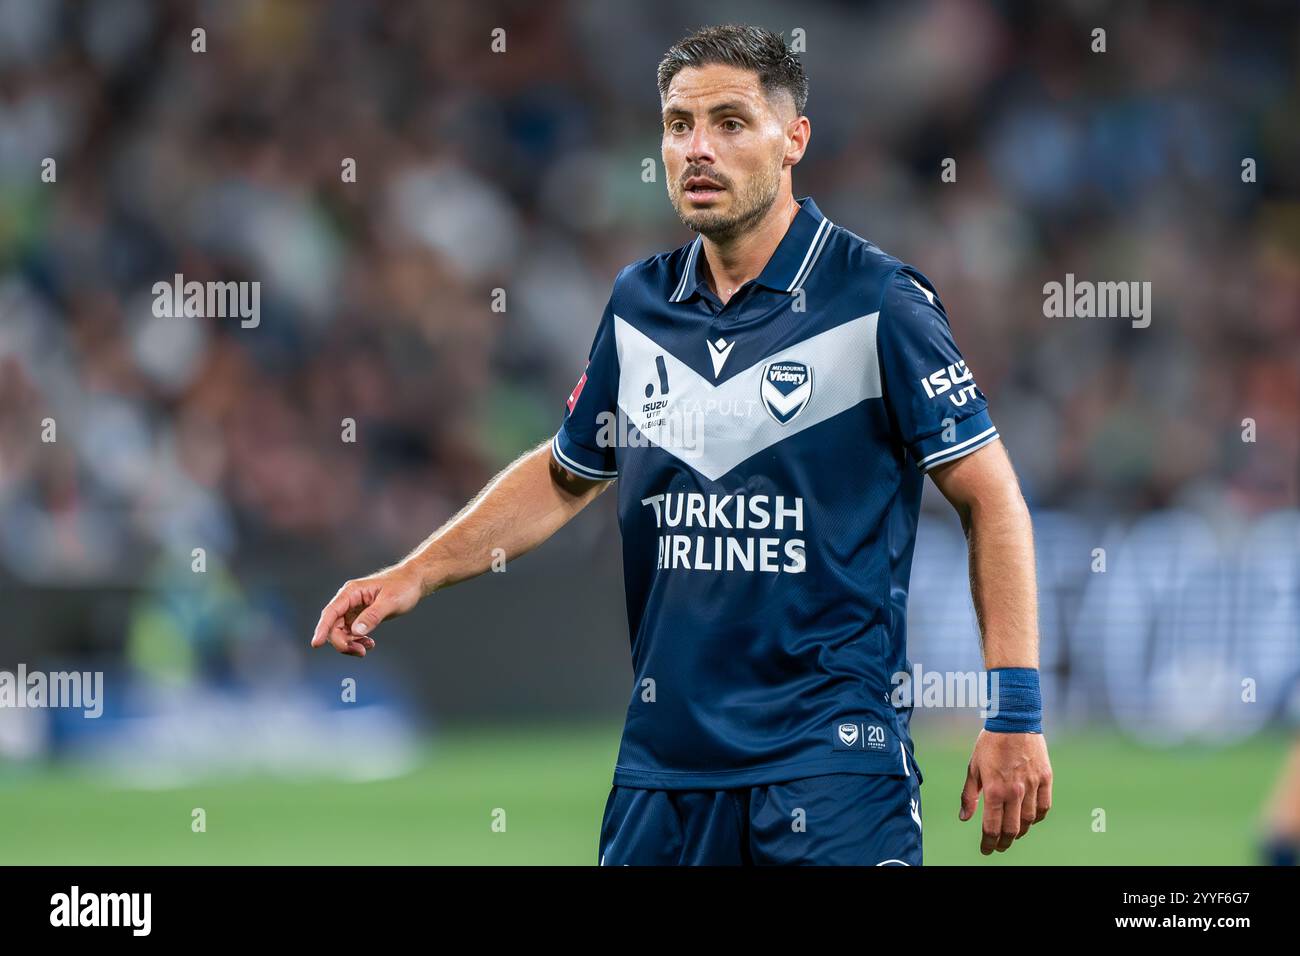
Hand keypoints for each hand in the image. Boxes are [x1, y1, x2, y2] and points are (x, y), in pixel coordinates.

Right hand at [310, 566, 423, 656]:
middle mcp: (348, 600)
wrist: (413, 582)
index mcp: (351, 592)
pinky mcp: (359, 616)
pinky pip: (351, 633)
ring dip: (350, 644)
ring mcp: (353, 609)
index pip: (331, 612)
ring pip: (341, 632)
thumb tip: (356, 631)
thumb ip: (373, 616)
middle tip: (361, 652)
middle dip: (343, 642)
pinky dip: (357, 641)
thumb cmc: (403, 587)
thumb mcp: (390, 601)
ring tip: (368, 647)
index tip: (316, 644)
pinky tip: (370, 643)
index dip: (322, 629)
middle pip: (334, 626)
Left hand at [959, 729, 1052, 854]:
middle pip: (1012, 829)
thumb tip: (964, 818)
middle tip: (999, 847)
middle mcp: (1015, 791)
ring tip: (1013, 834)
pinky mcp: (1046, 779)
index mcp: (994, 789)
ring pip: (1029, 821)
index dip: (989, 843)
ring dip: (1020, 832)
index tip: (987, 850)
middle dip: (1004, 843)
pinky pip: (1045, 806)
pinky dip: (1038, 817)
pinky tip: (1030, 819)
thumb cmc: (990, 744)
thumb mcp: (973, 768)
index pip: (992, 827)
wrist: (1014, 721)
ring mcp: (1033, 786)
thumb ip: (969, 796)